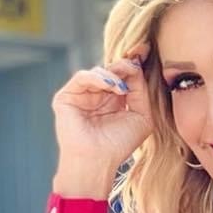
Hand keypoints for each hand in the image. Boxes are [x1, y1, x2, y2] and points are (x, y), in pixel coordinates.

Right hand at [51, 40, 153, 173]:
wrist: (97, 162)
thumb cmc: (119, 145)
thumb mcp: (141, 116)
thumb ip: (141, 91)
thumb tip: (136, 67)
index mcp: (114, 100)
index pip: (123, 76)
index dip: (133, 63)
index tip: (145, 50)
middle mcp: (97, 96)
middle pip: (111, 70)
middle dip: (124, 64)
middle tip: (136, 62)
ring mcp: (81, 95)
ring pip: (98, 72)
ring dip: (113, 73)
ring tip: (122, 86)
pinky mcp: (67, 97)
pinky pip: (83, 78)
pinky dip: (98, 78)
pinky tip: (112, 86)